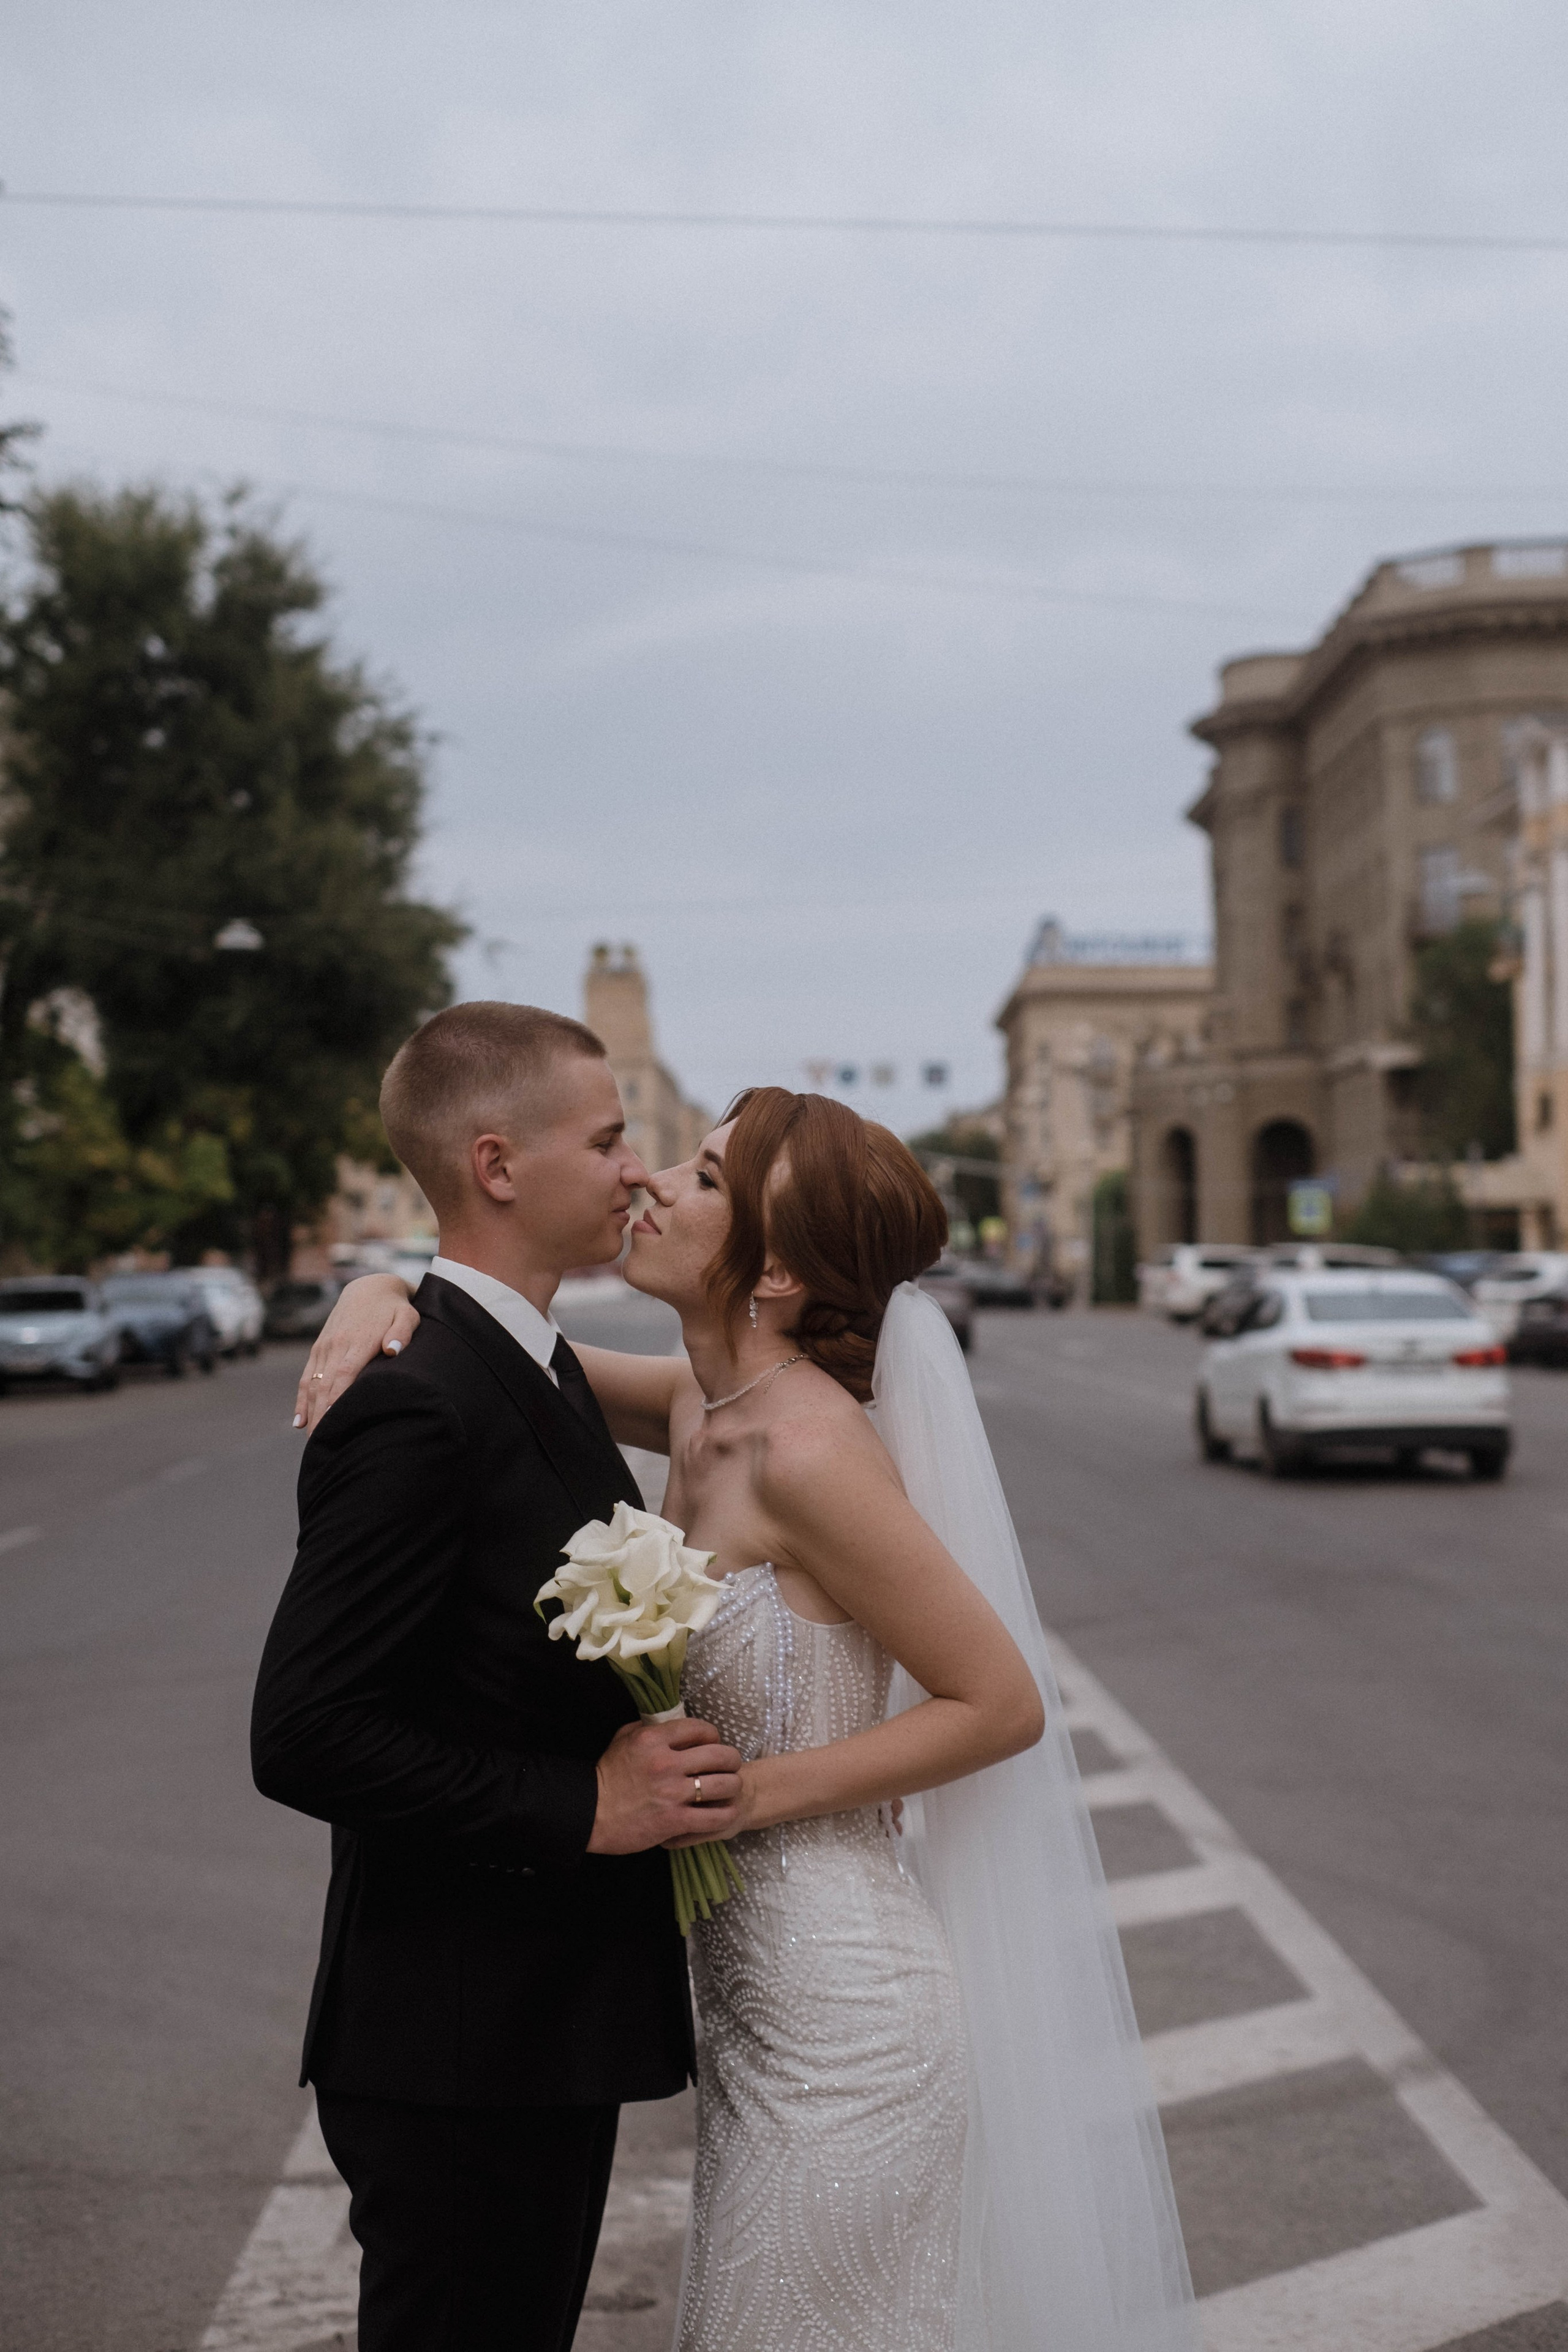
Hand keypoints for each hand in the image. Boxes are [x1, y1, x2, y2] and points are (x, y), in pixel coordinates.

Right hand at [294, 1276, 420, 1429]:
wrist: (370, 1287)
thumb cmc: (395, 1308)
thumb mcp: (407, 1316)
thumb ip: (402, 1333)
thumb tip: (392, 1351)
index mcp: (358, 1341)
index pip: (344, 1375)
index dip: (336, 1399)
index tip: (333, 1423)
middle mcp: (336, 1345)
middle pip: (325, 1386)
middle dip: (321, 1416)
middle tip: (322, 1446)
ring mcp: (324, 1347)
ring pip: (312, 1385)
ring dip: (310, 1413)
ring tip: (311, 1441)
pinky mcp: (318, 1349)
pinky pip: (306, 1377)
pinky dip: (301, 1400)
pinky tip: (299, 1422)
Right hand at [587, 1717, 742, 1854]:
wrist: (589, 1814)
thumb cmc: (607, 1776)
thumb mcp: (624, 1739)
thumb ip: (649, 1728)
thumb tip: (673, 1723)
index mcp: (653, 1739)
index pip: (701, 1728)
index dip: (714, 1736)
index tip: (713, 1745)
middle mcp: (667, 1763)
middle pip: (721, 1755)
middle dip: (731, 1761)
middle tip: (729, 1767)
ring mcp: (672, 1793)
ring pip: (725, 1784)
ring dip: (732, 1786)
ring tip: (729, 1789)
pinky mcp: (675, 1821)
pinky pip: (715, 1817)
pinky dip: (725, 1814)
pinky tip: (724, 1812)